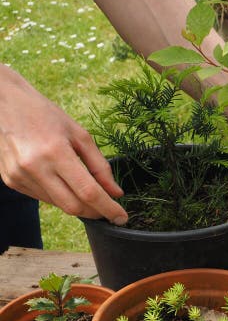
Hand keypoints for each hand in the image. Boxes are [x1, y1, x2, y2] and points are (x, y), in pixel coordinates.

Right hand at [0, 67, 127, 224]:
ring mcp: (19, 176)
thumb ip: (100, 166)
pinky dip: (59, 196)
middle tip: (108, 209)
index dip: (108, 208)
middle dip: (95, 212)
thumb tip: (116, 193)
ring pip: (58, 205)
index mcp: (55, 152)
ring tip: (85, 191)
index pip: (88, 192)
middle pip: (73, 206)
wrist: (3, 103)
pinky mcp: (10, 180)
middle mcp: (35, 168)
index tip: (122, 217)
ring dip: (77, 204)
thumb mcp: (80, 134)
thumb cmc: (45, 115)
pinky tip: (62, 183)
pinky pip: (43, 198)